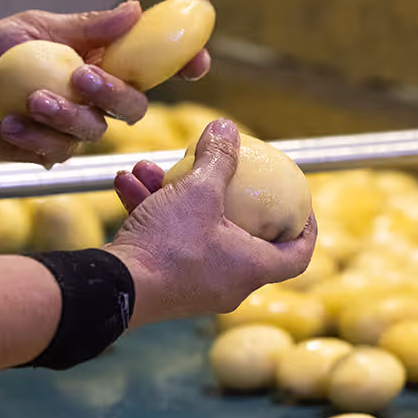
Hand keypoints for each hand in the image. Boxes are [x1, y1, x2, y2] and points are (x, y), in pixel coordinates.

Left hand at [0, 2, 211, 166]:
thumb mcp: (36, 26)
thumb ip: (87, 26)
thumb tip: (135, 9)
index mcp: (103, 61)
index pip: (154, 65)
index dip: (182, 65)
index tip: (197, 62)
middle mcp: (98, 96)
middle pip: (133, 105)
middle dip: (111, 93)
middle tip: (79, 78)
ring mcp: (77, 126)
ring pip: (97, 131)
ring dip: (65, 116)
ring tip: (30, 101)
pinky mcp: (52, 151)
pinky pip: (60, 152)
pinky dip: (35, 137)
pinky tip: (9, 124)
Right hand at [105, 120, 315, 324]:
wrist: (111, 290)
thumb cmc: (168, 246)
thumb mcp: (198, 191)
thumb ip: (217, 159)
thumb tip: (228, 128)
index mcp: (252, 268)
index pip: (297, 255)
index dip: (305, 230)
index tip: (299, 205)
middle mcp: (229, 284)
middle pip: (242, 235)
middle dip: (225, 197)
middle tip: (219, 175)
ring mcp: (196, 287)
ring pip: (195, 232)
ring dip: (174, 196)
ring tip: (151, 167)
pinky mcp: (164, 285)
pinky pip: (169, 243)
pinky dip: (153, 213)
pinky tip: (128, 182)